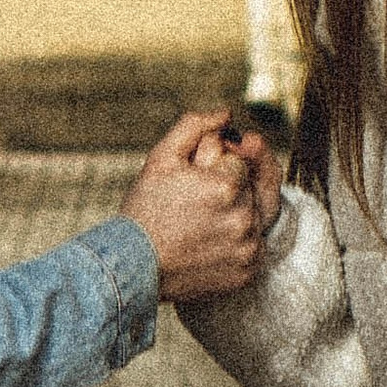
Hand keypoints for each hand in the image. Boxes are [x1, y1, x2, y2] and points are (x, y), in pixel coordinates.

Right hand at [122, 111, 265, 300]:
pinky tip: (207, 244)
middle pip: (249, 188)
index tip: (191, 185)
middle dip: (227, 190)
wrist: (133, 268)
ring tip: (198, 226)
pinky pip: (253, 246)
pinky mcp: (248, 273)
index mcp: (228, 186)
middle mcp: (244, 220)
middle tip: (192, 207)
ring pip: (253, 216)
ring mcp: (248, 250)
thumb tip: (226, 114)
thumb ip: (194, 126)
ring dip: (233, 215)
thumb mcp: (161, 158)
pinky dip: (236, 242)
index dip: (213, 169)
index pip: (239, 161)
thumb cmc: (144, 210)